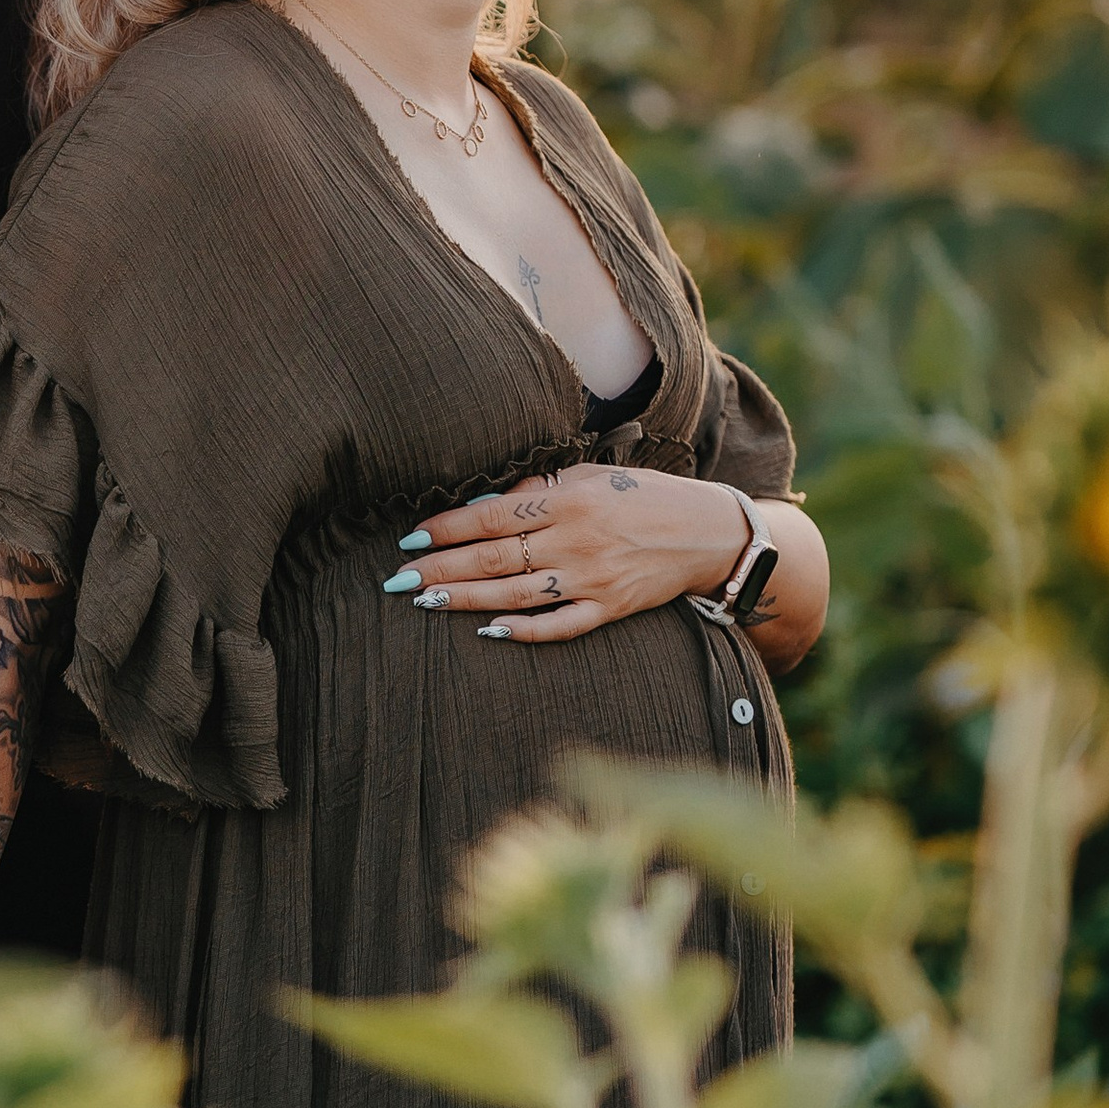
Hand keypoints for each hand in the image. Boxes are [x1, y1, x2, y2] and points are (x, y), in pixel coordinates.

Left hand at [388, 463, 749, 641]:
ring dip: (467, 600)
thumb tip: (485, 505)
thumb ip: (540, 490)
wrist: (709, 532)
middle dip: (442, 569)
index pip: (493, 516)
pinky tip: (490, 631)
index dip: (448, 528)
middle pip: (495, 558)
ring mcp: (593, 578)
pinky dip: (525, 631)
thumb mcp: (593, 476)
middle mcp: (577, 540)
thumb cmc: (643, 496)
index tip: (411, 538)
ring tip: (426, 601)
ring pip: (517, 594)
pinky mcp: (611, 609)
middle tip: (399, 581)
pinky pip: (561, 625)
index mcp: (569, 500)